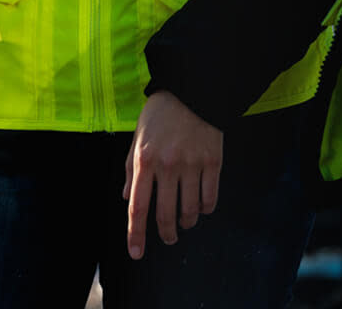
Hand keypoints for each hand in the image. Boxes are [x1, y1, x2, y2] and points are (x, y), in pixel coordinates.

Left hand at [123, 91, 222, 259]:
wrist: (191, 90)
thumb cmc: (159, 115)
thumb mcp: (137, 139)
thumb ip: (132, 170)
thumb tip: (128, 199)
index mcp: (144, 160)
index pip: (138, 207)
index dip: (136, 234)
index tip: (136, 253)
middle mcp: (167, 166)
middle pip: (165, 215)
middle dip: (166, 234)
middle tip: (168, 238)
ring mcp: (192, 165)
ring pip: (190, 211)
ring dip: (186, 223)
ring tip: (185, 222)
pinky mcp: (213, 162)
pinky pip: (210, 198)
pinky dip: (205, 209)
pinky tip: (202, 208)